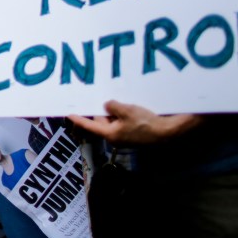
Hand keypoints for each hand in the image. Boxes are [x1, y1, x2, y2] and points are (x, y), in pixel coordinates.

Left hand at [68, 101, 201, 144]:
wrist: (168, 132)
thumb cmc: (146, 123)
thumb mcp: (126, 111)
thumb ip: (112, 106)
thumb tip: (107, 105)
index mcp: (111, 134)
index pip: (90, 125)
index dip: (79, 119)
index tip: (69, 114)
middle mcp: (116, 137)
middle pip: (102, 122)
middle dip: (101, 111)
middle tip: (99, 99)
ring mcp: (125, 136)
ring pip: (113, 121)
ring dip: (113, 112)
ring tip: (115, 101)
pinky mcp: (134, 133)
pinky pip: (122, 122)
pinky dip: (122, 114)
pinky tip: (127, 105)